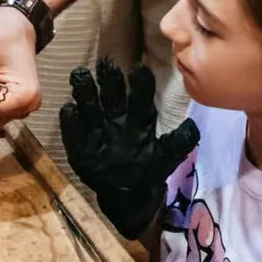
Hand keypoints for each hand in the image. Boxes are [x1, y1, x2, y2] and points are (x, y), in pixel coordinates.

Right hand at [59, 58, 199, 239]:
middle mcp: (116, 119)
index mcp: (138, 119)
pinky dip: (71, 120)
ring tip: (80, 76)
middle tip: (105, 64)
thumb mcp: (166, 158)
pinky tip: (69, 109)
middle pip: (112, 96)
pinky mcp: (79, 144)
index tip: (137, 68)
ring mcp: (96, 129)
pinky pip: (73, 130)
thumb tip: (193, 126)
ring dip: (85, 91)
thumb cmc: (147, 170)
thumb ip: (179, 143)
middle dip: (109, 80)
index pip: (140, 97)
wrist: (127, 196)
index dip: (140, 83)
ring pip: (90, 106)